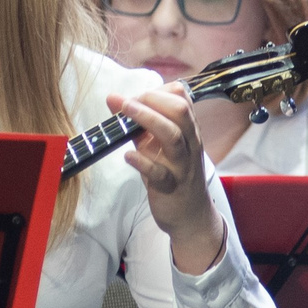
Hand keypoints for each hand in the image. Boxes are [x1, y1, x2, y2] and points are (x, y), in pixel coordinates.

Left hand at [112, 84, 223, 274]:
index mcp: (188, 131)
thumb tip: (117, 100)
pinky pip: (160, 174)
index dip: (157, 92)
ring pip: (173, 137)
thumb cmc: (171, 174)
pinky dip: (143, 162)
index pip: (181, 99)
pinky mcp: (171, 188)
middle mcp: (188, 145)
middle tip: (126, 101)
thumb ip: (141, 126)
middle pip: (181, 112)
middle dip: (152, 100)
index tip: (133, 96)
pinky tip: (128, 156)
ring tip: (123, 111)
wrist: (190, 216)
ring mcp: (181, 166)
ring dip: (147, 120)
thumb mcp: (158, 146)